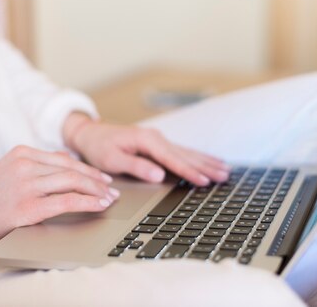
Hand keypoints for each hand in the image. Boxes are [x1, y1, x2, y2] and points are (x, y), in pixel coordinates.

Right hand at [0, 145, 118, 250]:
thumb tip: (67, 164)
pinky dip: (87, 203)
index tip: (102, 178)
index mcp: (22, 153)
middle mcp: (25, 164)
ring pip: (73, 182)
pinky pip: (66, 202)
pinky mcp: (26, 208)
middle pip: (72, 169)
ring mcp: (26, 185)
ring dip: (97, 191)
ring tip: (109, 199)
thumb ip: (36, 166)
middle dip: (97, 180)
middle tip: (112, 189)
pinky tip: (98, 206)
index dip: (88, 169)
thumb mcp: (9, 171)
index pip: (65, 159)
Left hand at [63, 113, 229, 185]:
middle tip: (225, 175)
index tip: (204, 181)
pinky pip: (181, 152)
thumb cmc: (99, 147)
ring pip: (187, 152)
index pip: (173, 159)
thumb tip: (159, 175)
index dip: (189, 172)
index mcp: (147, 140)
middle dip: (206, 166)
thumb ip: (136, 166)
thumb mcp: (112, 159)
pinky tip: (208, 161)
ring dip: (206, 161)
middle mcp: (156, 138)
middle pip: (186, 155)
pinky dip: (197, 157)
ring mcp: (158, 140)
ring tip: (225, 169)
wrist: (91, 134)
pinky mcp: (157, 144)